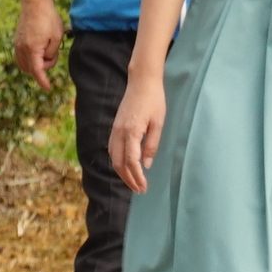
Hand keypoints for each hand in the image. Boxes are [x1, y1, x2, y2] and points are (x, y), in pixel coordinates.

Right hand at [12, 0, 63, 90]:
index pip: (37, 71)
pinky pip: (20, 57)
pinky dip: (28, 60)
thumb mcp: (57, 37)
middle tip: (52, 54)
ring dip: (35, 64)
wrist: (35, 3)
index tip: (48, 88)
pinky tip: (36, 53)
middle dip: (42, 68)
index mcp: (33, 49)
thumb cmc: (48, 18)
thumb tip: (45, 60)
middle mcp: (22, 48)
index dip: (43, 81)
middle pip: (31, 69)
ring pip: (24, 64)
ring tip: (46, 51)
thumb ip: (51, 53)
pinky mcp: (16, 40)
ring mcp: (17, 44)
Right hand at [108, 70, 168, 194]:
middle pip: (119, 163)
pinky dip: (118, 162)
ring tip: (133, 182)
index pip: (131, 161)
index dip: (137, 177)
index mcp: (131, 131)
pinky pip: (112, 150)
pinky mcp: (115, 128)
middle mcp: (119, 132)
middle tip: (140, 190)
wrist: (141, 82)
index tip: (144, 187)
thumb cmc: (154, 100)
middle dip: (128, 179)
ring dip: (122, 172)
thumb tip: (147, 165)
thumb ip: (152, 145)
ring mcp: (115, 130)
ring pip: (113, 158)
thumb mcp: (158, 123)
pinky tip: (126, 167)